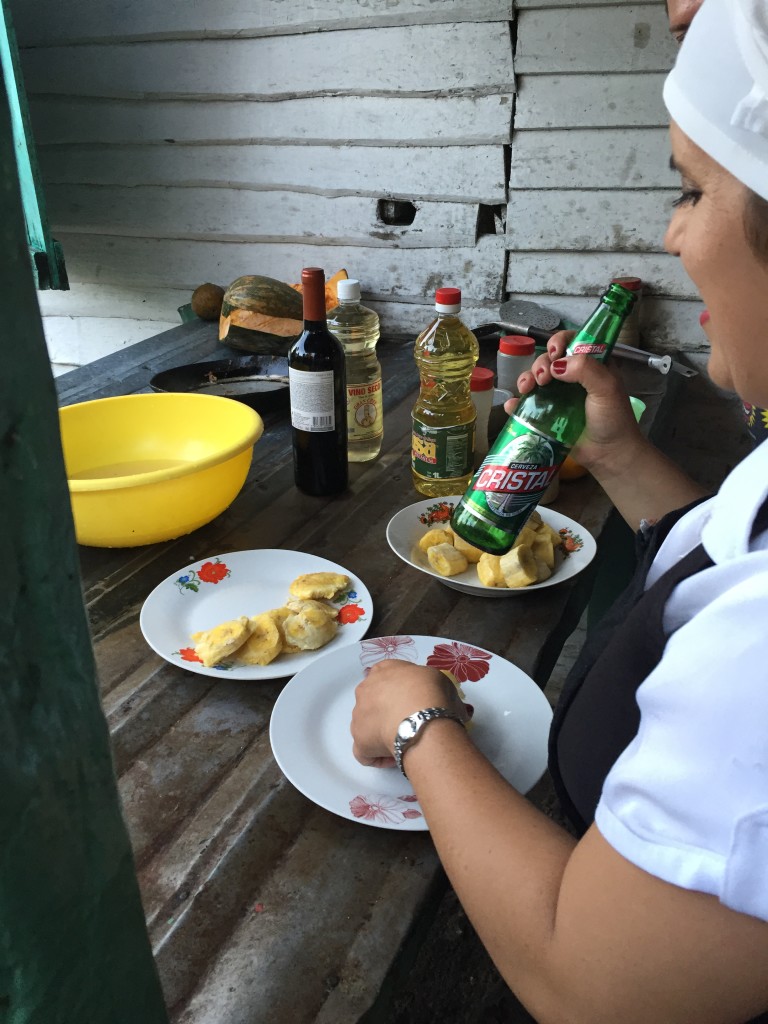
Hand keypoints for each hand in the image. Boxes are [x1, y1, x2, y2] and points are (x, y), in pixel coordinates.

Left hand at [350, 660, 467, 767]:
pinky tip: (394, 759)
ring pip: (367, 726)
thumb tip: (456, 710)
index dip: (400, 692)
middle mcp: (366, 689)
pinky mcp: (358, 740)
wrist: (421, 717)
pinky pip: (365, 752)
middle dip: (389, 712)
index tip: (414, 702)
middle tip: (410, 722)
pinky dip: (377, 757)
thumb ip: (440, 692)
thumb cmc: (433, 693)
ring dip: (382, 733)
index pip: (386, 678)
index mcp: (384, 670)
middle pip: (374, 701)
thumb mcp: (443, 682)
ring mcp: (358, 715)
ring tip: (405, 742)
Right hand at [506, 330, 644, 474]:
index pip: (571, 341)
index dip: (559, 341)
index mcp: (590, 364)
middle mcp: (572, 377)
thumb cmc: (613, 419)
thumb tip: (556, 365)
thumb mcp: (607, 388)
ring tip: (527, 389)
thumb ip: (586, 369)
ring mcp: (557, 396)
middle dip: (540, 364)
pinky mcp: (546, 415)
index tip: (554, 352)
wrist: (608, 454)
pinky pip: (526, 404)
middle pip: (548, 359)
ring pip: (535, 378)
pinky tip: (513, 405)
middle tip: (543, 379)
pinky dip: (516, 402)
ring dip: (526, 378)